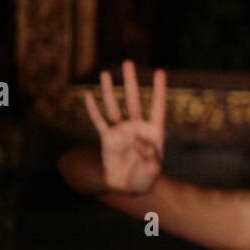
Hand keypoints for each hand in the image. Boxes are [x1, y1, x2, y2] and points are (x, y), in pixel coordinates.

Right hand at [82, 60, 165, 194]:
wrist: (127, 187)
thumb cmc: (145, 179)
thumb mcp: (153, 171)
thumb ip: (149, 156)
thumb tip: (138, 141)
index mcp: (154, 132)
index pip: (157, 106)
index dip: (159, 90)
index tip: (160, 71)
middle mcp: (137, 127)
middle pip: (134, 100)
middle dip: (131, 82)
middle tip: (127, 62)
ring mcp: (121, 131)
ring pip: (114, 106)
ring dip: (109, 91)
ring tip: (106, 73)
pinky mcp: (107, 138)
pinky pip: (99, 121)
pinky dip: (93, 109)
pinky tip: (88, 95)